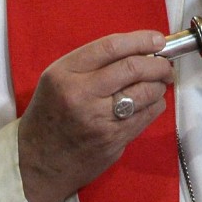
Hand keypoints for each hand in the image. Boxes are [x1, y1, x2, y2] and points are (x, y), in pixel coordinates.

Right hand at [17, 30, 173, 201]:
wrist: (36, 161)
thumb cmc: (50, 115)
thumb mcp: (57, 79)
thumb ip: (92, 63)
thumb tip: (138, 50)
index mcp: (65, 73)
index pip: (111, 47)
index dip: (140, 40)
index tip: (157, 40)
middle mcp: (81, 94)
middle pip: (133, 68)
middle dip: (158, 63)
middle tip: (165, 64)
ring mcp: (99, 120)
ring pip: (145, 92)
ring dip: (159, 85)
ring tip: (159, 83)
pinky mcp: (113, 140)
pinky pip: (147, 116)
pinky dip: (156, 104)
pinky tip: (151, 102)